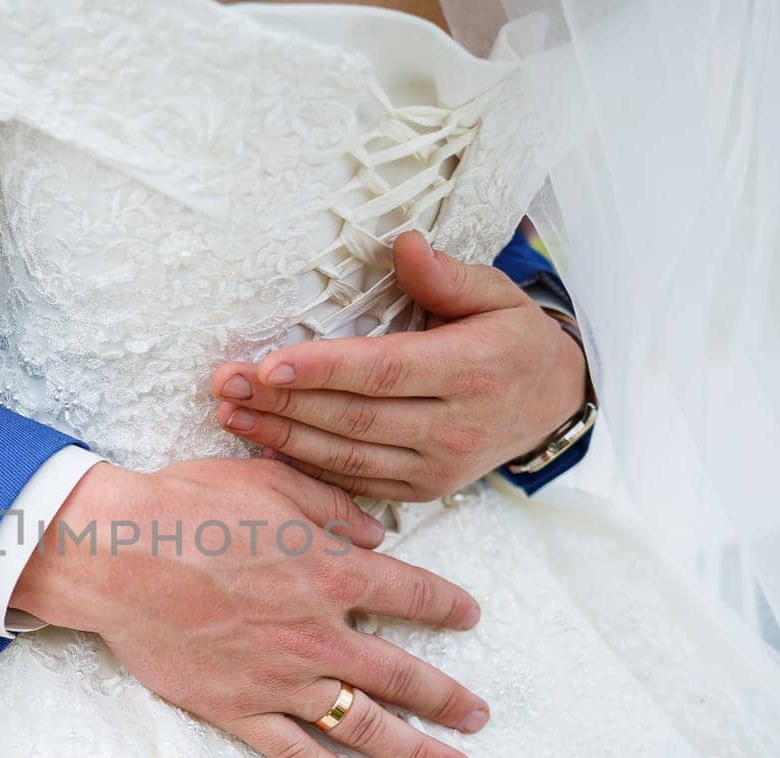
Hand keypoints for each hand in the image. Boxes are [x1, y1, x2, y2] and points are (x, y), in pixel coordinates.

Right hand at [12, 458, 489, 757]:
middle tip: (479, 718)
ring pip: (363, 724)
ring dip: (414, 751)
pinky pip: (294, 753)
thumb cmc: (188, 507)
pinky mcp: (238, 708)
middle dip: (448, 700)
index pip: (412, 593)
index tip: (469, 616)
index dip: (447, 606)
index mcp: (333, 573)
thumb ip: (331, 506)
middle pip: (403, 676)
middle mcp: (320, 635)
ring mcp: (281, 679)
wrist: (119, 554)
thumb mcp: (270, 481)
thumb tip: (377, 532)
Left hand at [209, 230, 587, 501]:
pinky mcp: (423, 490)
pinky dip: (307, 466)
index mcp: (471, 369)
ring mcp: (438, 466)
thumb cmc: (514, 341)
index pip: (385, 370)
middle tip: (227, 384)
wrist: (552, 403)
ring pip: (349, 455)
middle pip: (356, 417)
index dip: (323, 370)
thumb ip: (446, 275)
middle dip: (283, 402)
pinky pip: (357, 481)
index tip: (269, 362)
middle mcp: (454, 425)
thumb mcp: (497, 295)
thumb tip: (402, 244)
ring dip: (283, 436)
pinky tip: (265, 444)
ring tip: (231, 412)